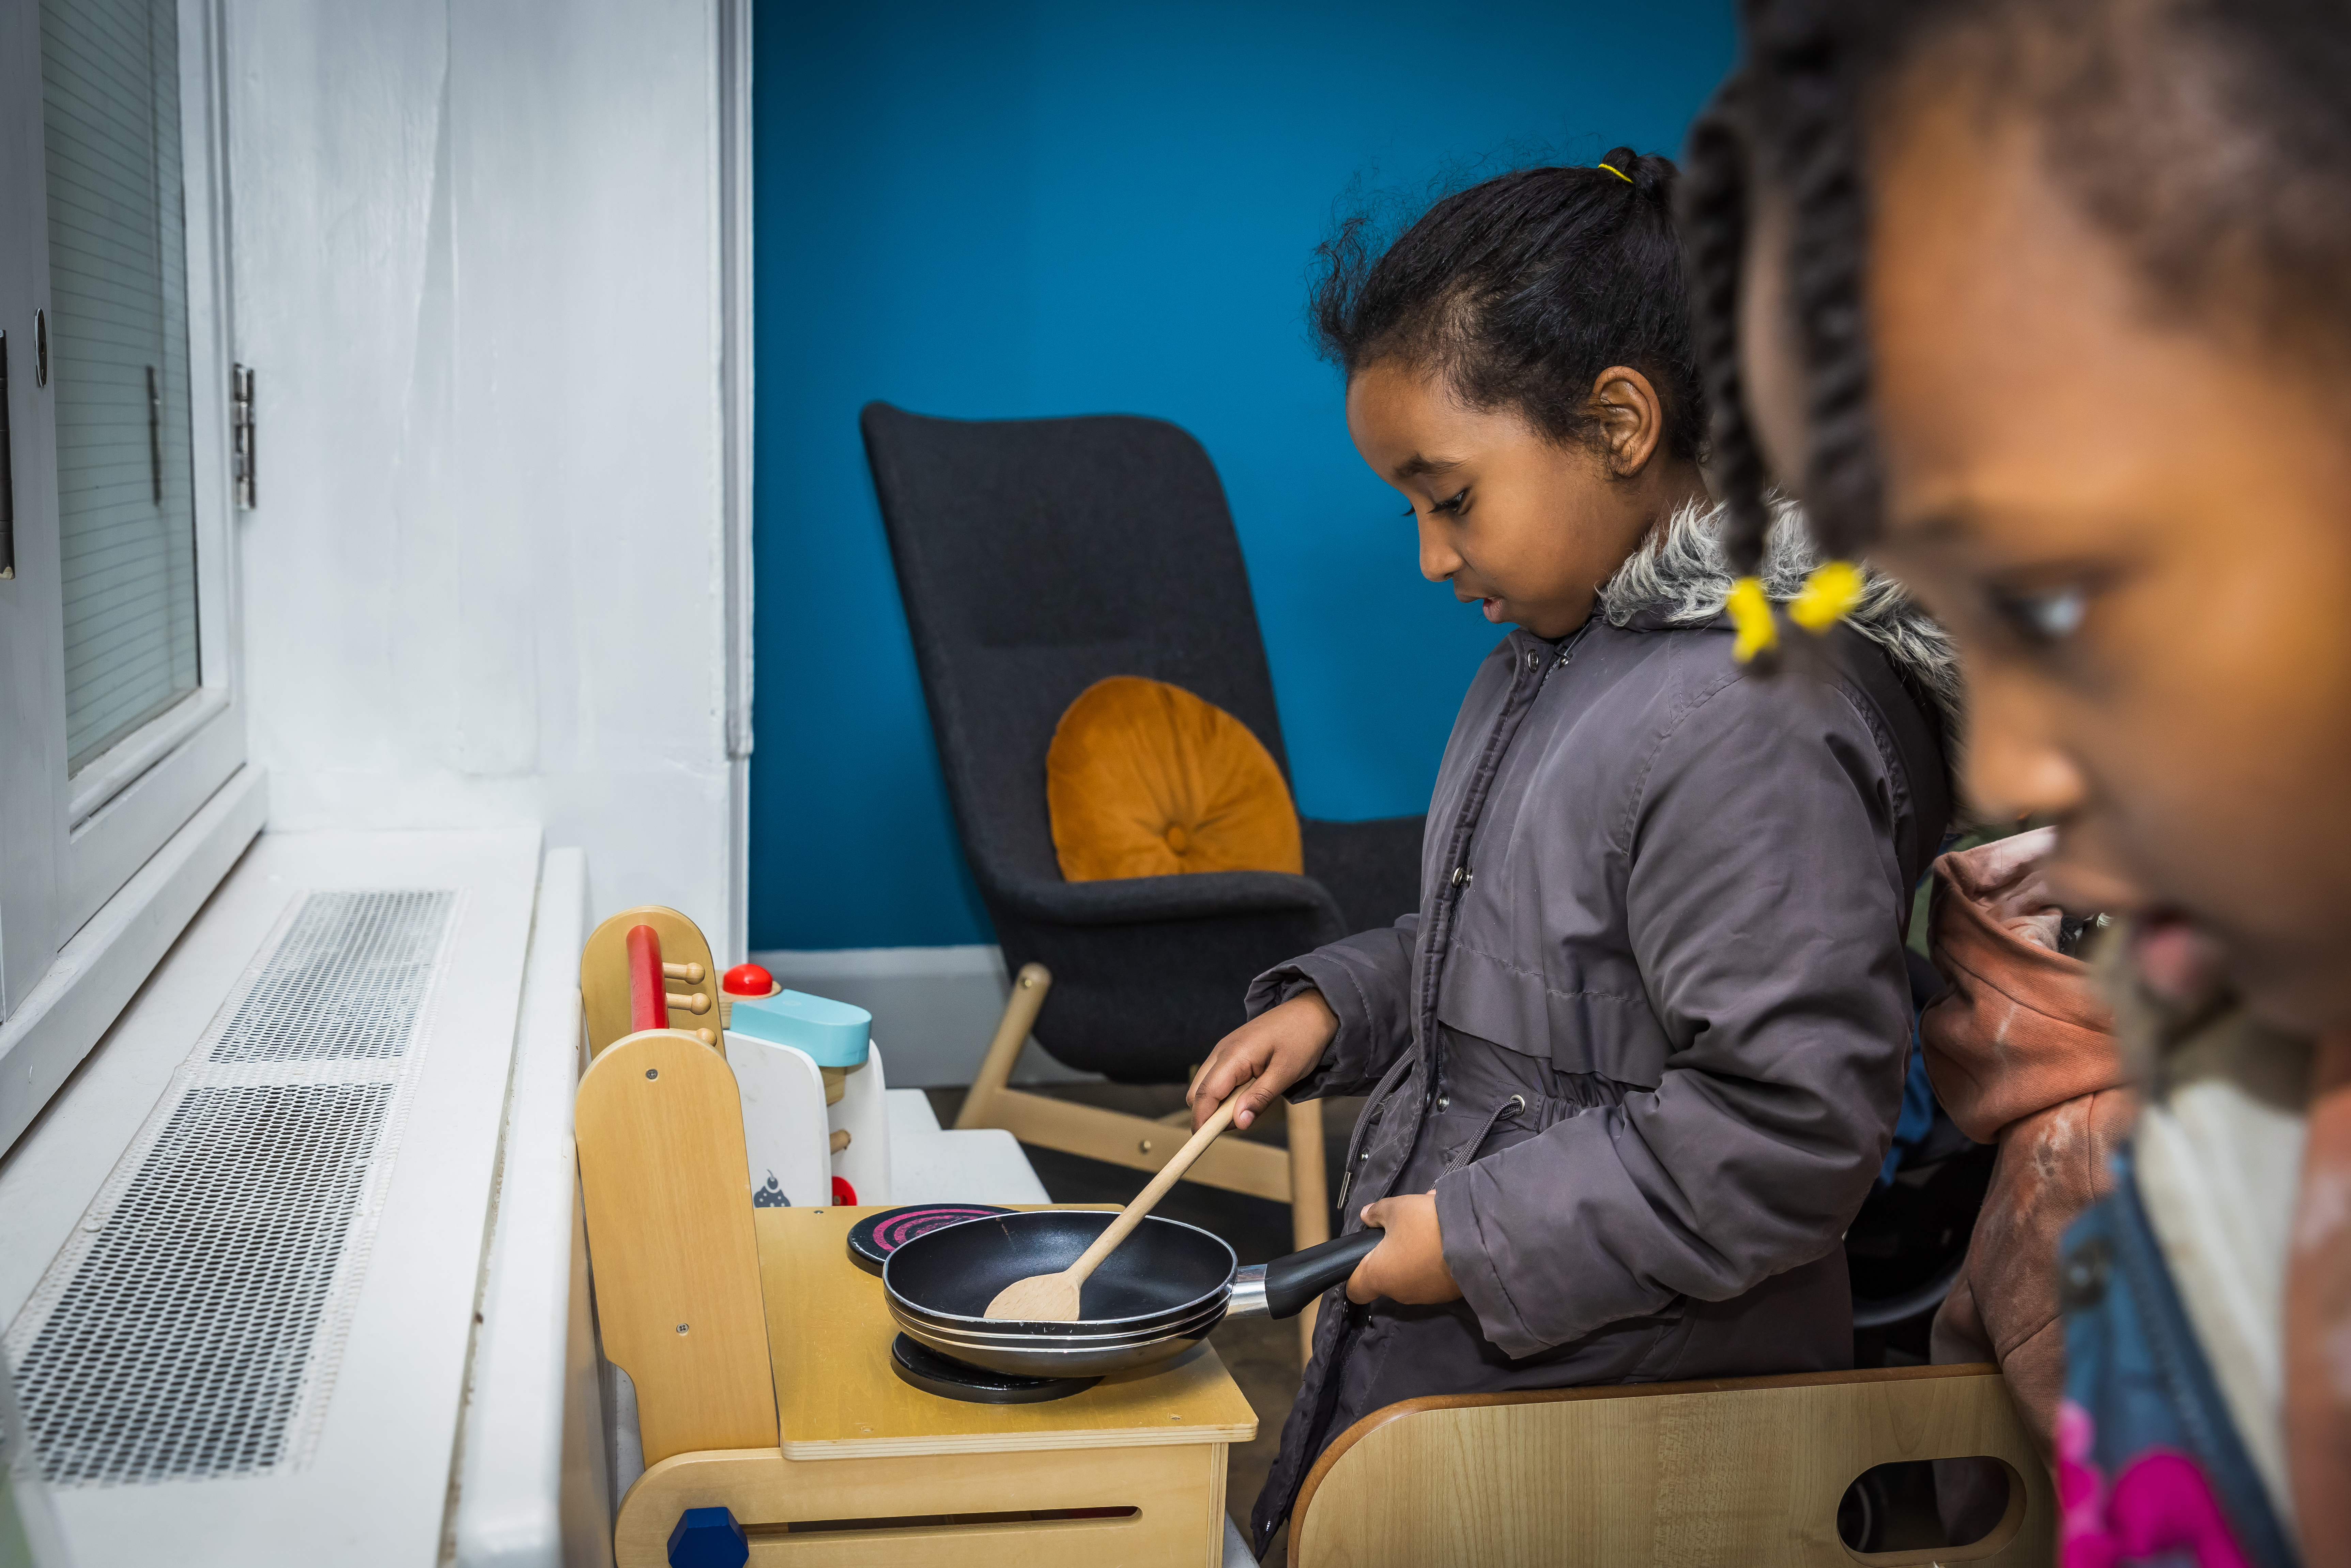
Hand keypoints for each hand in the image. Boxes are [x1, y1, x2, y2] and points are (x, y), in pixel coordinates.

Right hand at [1187, 990, 1337, 1130]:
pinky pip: (1218, 1078)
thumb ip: (1259, 1098)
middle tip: (1239, 1123)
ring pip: (1205, 1086)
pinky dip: (1226, 1093)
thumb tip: (1238, 1123)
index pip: (1204, 1094)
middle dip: (1208, 1115)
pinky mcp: (1231, 1052)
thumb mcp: (1286, 1073)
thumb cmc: (1302, 1038)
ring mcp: (1224, 1050)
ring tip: (1249, 1105)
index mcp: (1233, 1055)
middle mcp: (1221, 1051)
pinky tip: (1248, 1094)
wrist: (1311, 1010)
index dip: (1201, 1121)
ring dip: (1218, 1104)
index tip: (1204, 1143)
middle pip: (1197, 1092)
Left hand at [1345, 1192, 1461, 1304]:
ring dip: (1416, 1253)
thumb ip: (1376, 1213)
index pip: (1355, 1289)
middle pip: (1387, 1275)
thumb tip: (1366, 1216)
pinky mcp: (1449, 1294)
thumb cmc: (1426, 1225)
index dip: (1353, 1273)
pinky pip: (1434, 1275)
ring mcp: (1426, 1296)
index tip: (1363, 1255)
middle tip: (1404, 1228)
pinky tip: (1447, 1236)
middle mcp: (1400, 1293)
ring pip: (1412, 1272)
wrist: (1477, 1241)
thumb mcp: (1396, 1208)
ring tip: (1432, 1225)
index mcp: (1380, 1276)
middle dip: (1392, 1253)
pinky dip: (1436, 1259)